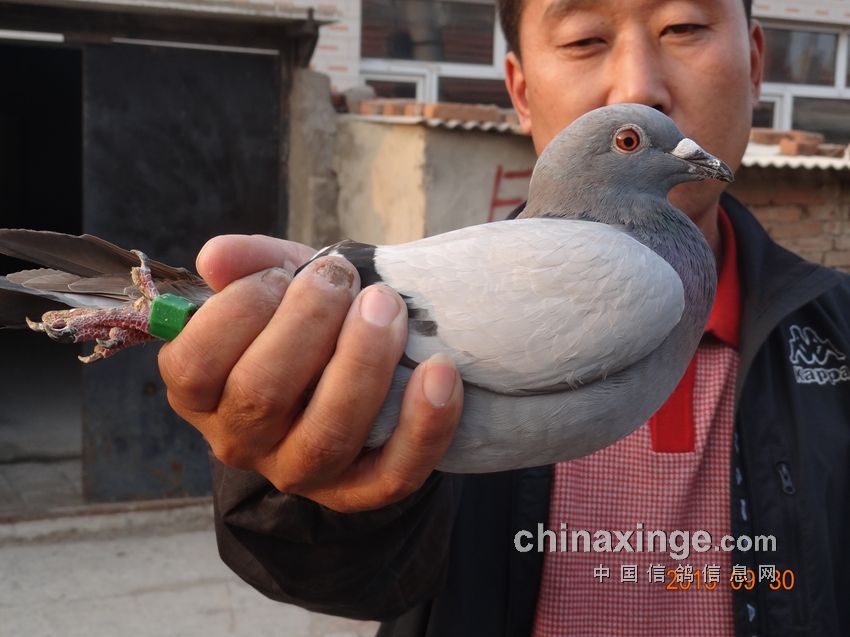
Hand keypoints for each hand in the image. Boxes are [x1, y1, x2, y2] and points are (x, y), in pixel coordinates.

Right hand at [158, 234, 462, 511]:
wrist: (349, 374)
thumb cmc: (304, 324)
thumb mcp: (277, 286)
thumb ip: (248, 265)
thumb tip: (216, 256)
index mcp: (201, 394)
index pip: (195, 365)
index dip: (238, 310)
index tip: (282, 273)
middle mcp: (241, 441)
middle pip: (260, 396)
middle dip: (307, 323)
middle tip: (341, 277)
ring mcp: (300, 472)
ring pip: (326, 435)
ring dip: (363, 363)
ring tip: (388, 306)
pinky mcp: (360, 491)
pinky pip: (392, 474)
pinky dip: (423, 425)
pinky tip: (441, 371)